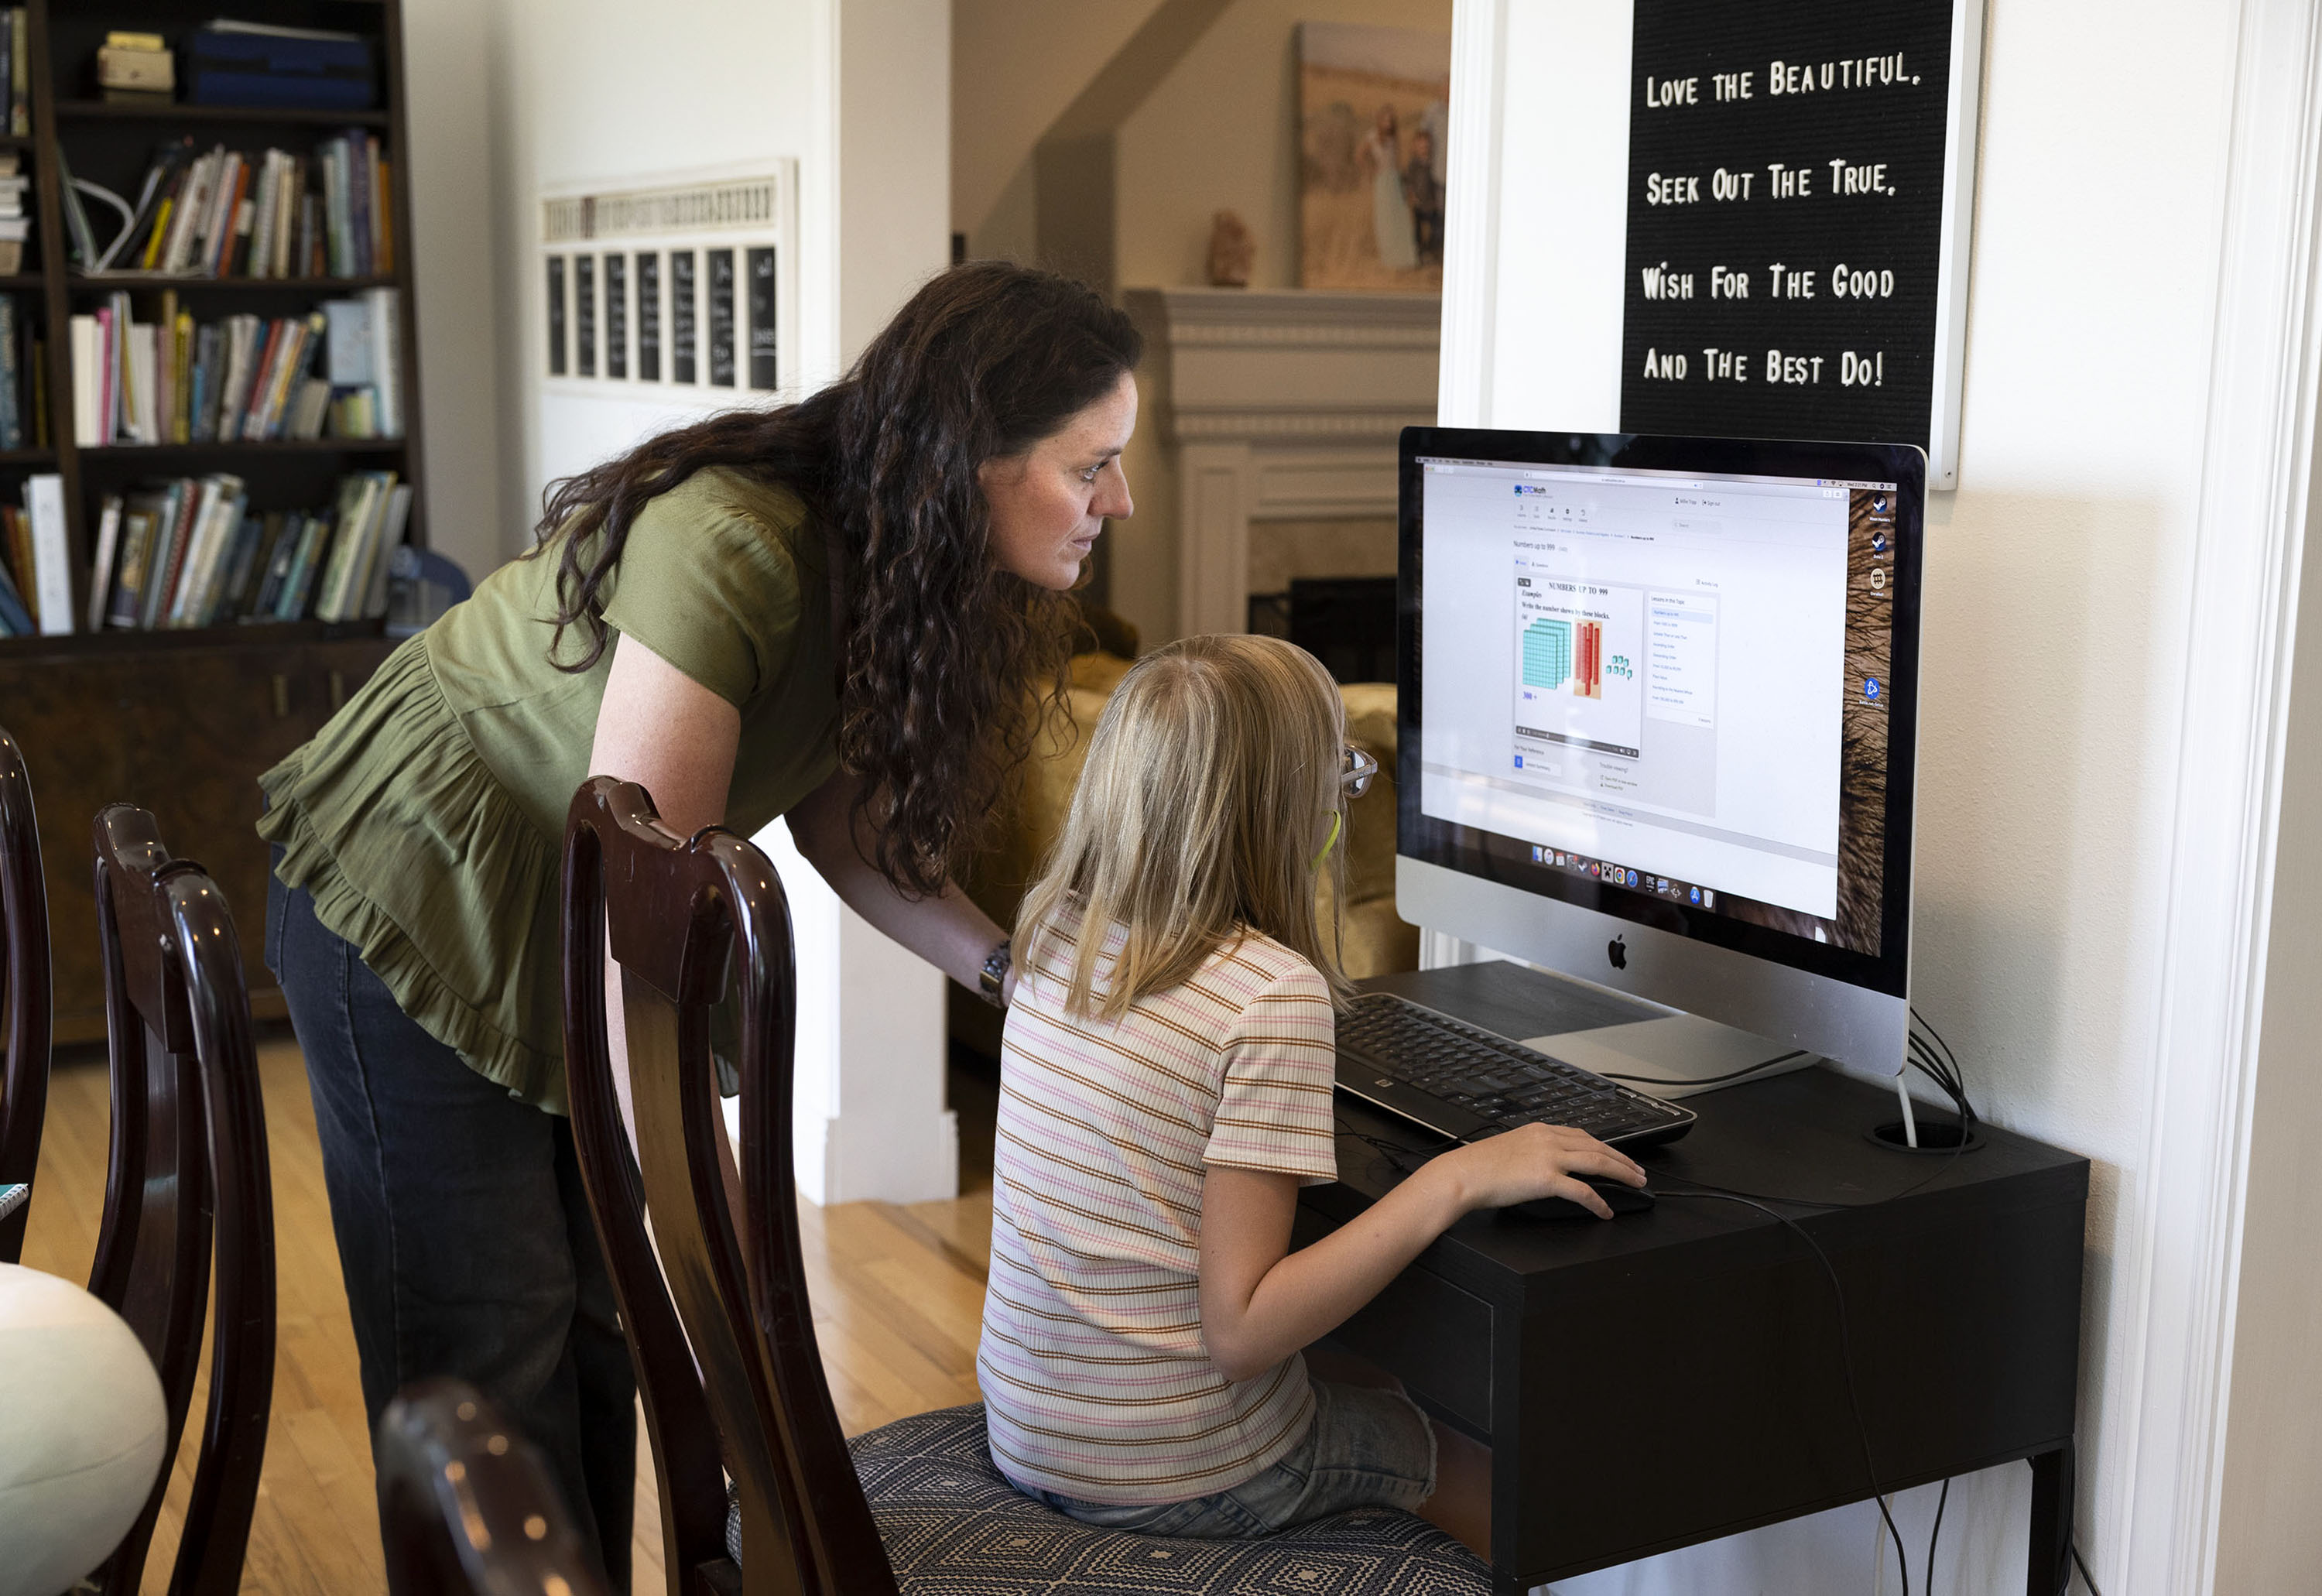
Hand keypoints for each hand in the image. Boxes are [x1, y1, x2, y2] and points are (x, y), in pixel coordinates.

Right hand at [1430, 1123, 1647, 1219]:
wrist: (1462, 1175)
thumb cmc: (1478, 1166)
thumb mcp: (1509, 1147)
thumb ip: (1530, 1151)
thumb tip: (1541, 1164)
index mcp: (1539, 1130)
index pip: (1582, 1135)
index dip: (1604, 1146)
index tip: (1616, 1155)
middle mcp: (1547, 1139)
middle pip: (1596, 1146)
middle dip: (1622, 1159)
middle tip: (1638, 1171)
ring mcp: (1548, 1158)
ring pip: (1597, 1163)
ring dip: (1621, 1174)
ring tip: (1635, 1184)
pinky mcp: (1546, 1179)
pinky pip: (1582, 1191)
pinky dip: (1599, 1201)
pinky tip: (1606, 1210)